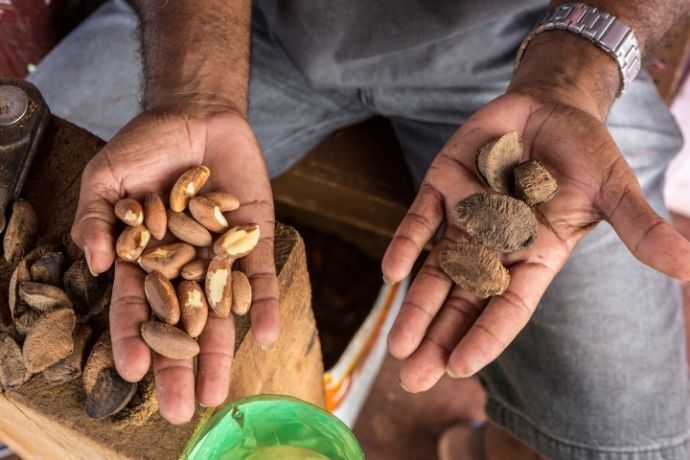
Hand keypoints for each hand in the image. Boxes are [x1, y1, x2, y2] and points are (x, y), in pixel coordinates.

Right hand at [71, 109, 278, 422]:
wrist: (197, 113)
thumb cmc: (146, 146)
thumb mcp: (107, 177)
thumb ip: (98, 218)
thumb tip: (93, 261)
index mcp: (145, 258)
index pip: (136, 307)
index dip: (133, 337)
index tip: (134, 371)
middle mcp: (184, 265)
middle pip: (182, 322)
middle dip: (180, 364)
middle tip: (180, 409)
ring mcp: (220, 255)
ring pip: (221, 310)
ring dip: (222, 350)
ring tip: (219, 392)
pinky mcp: (253, 239)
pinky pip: (260, 277)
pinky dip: (264, 305)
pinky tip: (268, 335)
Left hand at [382, 90, 689, 391]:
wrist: (550, 110)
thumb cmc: (584, 154)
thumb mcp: (613, 188)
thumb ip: (638, 227)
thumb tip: (688, 266)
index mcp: (535, 255)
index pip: (508, 306)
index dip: (486, 336)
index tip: (458, 368)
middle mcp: (495, 246)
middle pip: (465, 301)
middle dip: (438, 339)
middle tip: (412, 381)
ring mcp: (465, 218)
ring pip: (436, 271)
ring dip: (415, 307)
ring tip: (396, 347)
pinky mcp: (443, 187)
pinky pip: (420, 221)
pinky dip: (407, 244)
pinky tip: (390, 273)